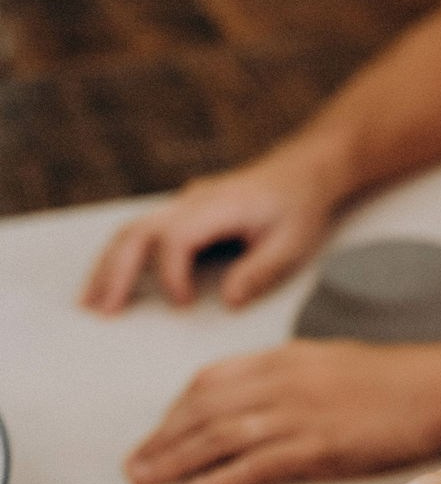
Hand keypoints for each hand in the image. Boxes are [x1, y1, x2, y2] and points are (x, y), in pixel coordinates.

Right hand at [80, 141, 332, 312]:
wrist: (305, 172)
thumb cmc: (300, 208)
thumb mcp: (292, 245)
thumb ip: (260, 273)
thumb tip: (228, 301)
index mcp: (219, 206)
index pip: (176, 236)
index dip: (172, 273)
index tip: (183, 304)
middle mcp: (193, 201)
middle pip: (139, 230)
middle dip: (116, 271)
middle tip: (101, 311)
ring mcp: (185, 205)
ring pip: (133, 230)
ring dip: (110, 266)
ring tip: (92, 303)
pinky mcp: (185, 215)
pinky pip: (144, 233)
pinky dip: (123, 258)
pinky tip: (113, 283)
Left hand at [124, 339, 440, 483]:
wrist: (437, 389)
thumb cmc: (392, 382)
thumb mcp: (327, 363)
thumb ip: (286, 378)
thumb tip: (254, 397)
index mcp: (282, 360)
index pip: (210, 382)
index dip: (176, 410)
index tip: (159, 433)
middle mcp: (282, 383)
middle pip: (204, 411)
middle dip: (163, 439)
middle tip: (136, 465)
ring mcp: (300, 414)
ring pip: (221, 437)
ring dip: (178, 461)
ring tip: (150, 481)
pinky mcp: (321, 447)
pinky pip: (260, 465)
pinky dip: (225, 478)